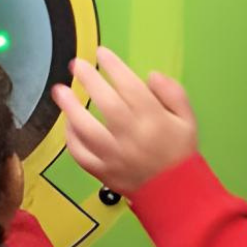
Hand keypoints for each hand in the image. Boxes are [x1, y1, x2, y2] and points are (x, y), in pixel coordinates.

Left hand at [51, 48, 199, 194]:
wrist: (174, 192)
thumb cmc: (180, 152)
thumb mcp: (187, 119)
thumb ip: (173, 93)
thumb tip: (151, 76)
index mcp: (154, 120)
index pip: (130, 87)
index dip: (114, 67)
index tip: (101, 53)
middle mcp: (132, 136)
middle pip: (106, 103)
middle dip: (89, 80)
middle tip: (77, 64)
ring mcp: (115, 156)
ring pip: (87, 129)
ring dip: (70, 108)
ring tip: (60, 91)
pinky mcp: (103, 172)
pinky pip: (81, 154)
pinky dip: (71, 138)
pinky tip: (68, 123)